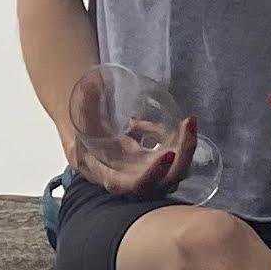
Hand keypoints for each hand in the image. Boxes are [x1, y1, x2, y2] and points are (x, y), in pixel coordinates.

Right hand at [68, 65, 198, 199]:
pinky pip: (178, 158)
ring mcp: (150, 176)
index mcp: (113, 177)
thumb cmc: (84, 139)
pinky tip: (177, 124)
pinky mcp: (159, 168)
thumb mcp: (82, 124)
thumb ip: (86, 106)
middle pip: (167, 180)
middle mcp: (136, 181)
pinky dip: (181, 141)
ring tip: (188, 122)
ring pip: (178, 170)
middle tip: (188, 126)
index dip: (153, 174)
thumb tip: (90, 84)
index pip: (135, 185)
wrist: (89, 145)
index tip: (169, 154)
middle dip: (183, 154)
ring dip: (187, 147)